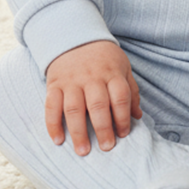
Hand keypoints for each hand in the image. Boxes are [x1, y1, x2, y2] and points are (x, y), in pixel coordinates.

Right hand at [45, 40, 142, 155]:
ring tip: (83, 151)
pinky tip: (58, 140)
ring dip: (78, 132)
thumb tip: (137, 116)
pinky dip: (53, 124)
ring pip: (74, 109)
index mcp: (111, 73)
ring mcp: (71, 81)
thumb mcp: (122, 67)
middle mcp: (91, 78)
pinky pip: (51, 105)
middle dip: (103, 129)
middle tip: (107, 147)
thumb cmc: (103, 57)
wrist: (74, 37)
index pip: (120, 97)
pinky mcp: (54, 84)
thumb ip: (130, 91)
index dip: (123, 117)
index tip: (123, 134)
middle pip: (98, 106)